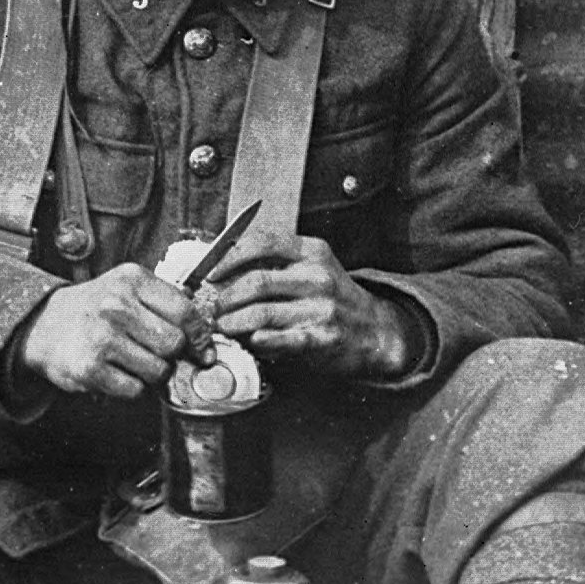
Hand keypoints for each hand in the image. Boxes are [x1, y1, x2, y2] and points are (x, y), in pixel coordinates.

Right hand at [18, 261, 198, 400]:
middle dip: (172, 354)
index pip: (185, 310)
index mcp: (131, 280)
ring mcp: (101, 337)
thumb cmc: (94, 308)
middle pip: (174, 343)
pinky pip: (135, 390)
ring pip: (158, 370)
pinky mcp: (89, 368)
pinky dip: (133, 387)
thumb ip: (166, 305)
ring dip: (153, 373)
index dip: (199, 334)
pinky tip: (118, 372)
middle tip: (157, 352)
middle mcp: (115, 305)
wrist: (44, 325)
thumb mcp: (127, 288)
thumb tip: (205, 343)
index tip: (200, 346)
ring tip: (133, 361)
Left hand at [200, 237, 417, 380]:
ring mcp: (321, 309)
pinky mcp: (321, 338)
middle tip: (212, 307)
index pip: (264, 242)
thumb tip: (221, 266)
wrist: (374, 330)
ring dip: (232, 323)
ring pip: (260, 313)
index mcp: (313, 252)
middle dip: (225, 297)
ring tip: (223, 326)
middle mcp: (318, 277)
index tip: (210, 271)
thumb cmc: (333, 298)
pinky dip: (256, 340)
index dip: (229, 256)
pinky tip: (249, 340)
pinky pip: (278, 339)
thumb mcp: (312, 267)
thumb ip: (275, 262)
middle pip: (256, 281)